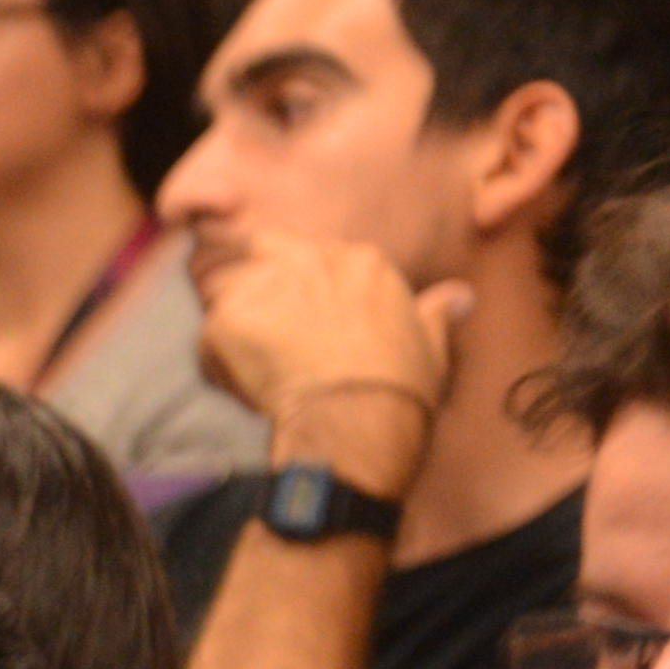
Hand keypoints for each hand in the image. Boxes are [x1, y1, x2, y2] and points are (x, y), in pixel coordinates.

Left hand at [191, 235, 463, 487]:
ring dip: (231, 329)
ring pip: (224, 293)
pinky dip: (219, 369)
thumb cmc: (399, 388)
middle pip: (255, 250)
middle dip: (245, 280)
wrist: (360, 418)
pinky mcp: (230, 318)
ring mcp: (266, 285)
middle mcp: (310, 259)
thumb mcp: (431, 344)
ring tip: (253, 368)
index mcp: (359, 261)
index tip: (300, 324)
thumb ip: (436, 314)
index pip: (308, 256)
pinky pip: (208, 341)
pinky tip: (248, 393)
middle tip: (252, 328)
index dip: (295, 289)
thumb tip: (461, 297)